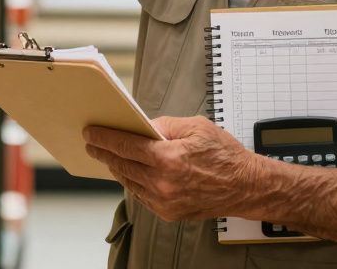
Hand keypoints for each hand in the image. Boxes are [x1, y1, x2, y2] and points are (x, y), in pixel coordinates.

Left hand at [84, 116, 265, 221]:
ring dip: (117, 168)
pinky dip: (133, 183)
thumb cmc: (225, 156)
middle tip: (93, 144)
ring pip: (129, 182)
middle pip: (123, 165)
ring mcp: (164, 200)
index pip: (126, 146)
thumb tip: (143, 126)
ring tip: (110, 157)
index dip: (105, 138)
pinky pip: (142, 196)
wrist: (245, 186)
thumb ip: (166, 125)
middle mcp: (163, 182)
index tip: (91, 133)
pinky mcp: (168, 212)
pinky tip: (130, 173)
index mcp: (168, 158)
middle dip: (105, 153)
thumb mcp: (196, 127)